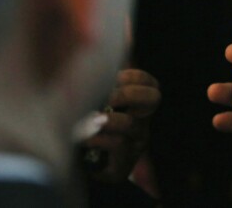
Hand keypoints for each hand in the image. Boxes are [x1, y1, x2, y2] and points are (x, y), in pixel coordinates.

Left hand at [83, 68, 160, 182]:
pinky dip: (98, 138)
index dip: (134, 77)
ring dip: (108, 119)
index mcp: (137, 106)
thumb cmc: (84, 133)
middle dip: (127, 94)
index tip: (113, 78)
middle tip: (105, 97)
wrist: (79, 172)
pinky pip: (117, 144)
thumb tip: (100, 60)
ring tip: (88, 120)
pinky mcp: (123, 164)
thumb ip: (98, 87)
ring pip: (131, 123)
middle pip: (152, 99)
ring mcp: (135, 144)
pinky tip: (83, 139)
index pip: (150, 84)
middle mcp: (142, 123)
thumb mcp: (92, 107)